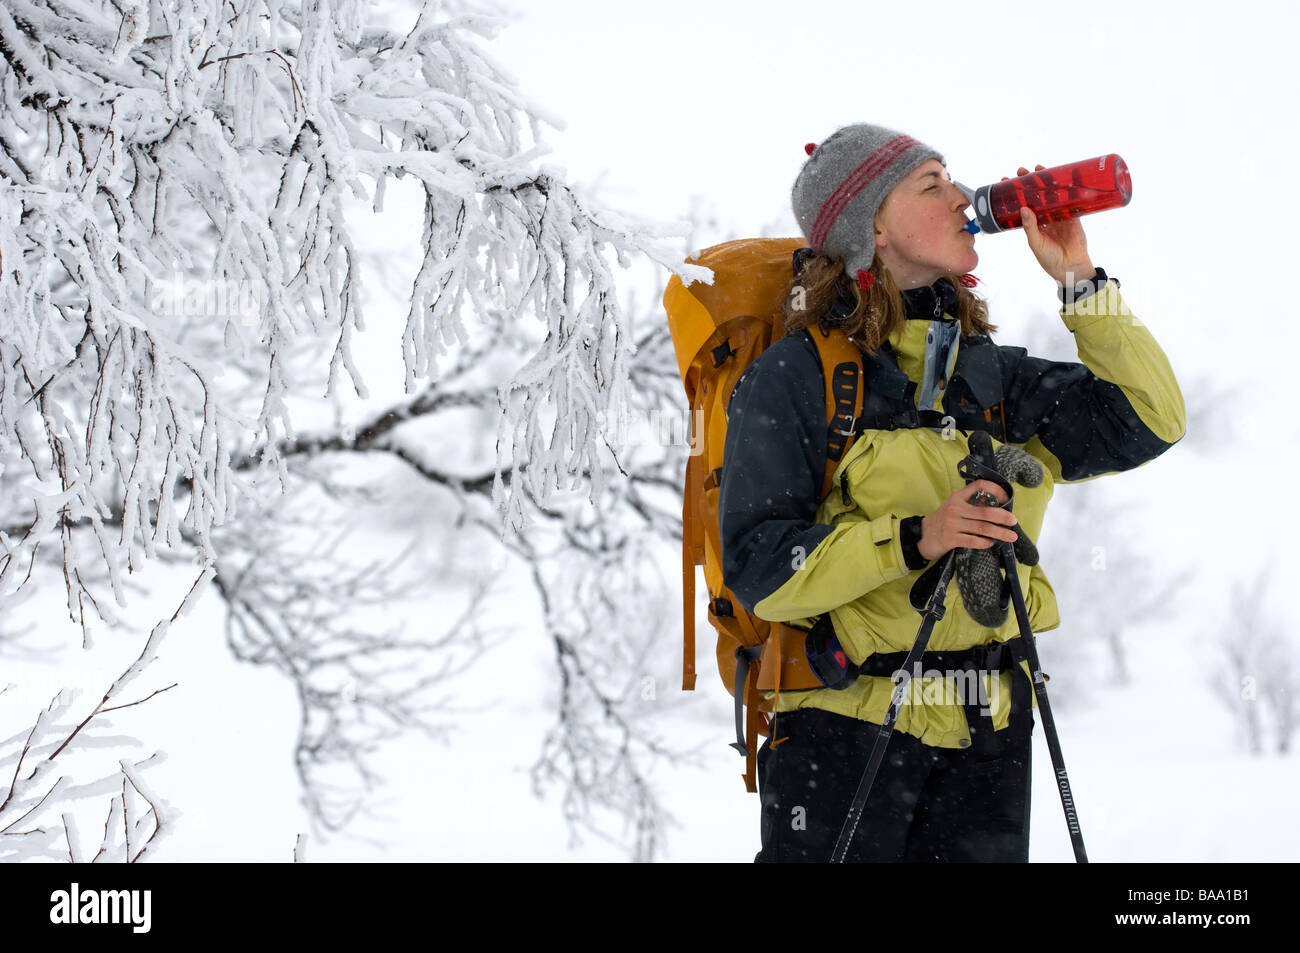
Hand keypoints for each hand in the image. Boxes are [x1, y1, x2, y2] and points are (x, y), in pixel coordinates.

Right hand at [918, 480, 1018, 561]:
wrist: (922, 536)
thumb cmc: (944, 521)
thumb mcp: (954, 507)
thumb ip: (971, 505)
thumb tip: (998, 509)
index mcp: (957, 497)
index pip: (979, 486)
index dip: (995, 490)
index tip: (1006, 498)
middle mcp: (955, 509)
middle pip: (985, 511)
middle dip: (1003, 516)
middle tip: (1014, 521)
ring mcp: (952, 524)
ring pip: (982, 528)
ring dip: (999, 533)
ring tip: (1011, 536)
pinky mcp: (950, 539)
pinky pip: (972, 541)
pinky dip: (984, 542)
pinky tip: (991, 543)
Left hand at [1007, 164, 1094, 285]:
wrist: (1071, 266)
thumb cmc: (1050, 259)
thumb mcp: (1036, 243)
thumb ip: (1030, 226)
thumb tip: (1023, 208)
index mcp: (1032, 224)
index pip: (1021, 205)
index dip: (1014, 194)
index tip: (1006, 182)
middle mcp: (1044, 217)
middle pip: (1035, 196)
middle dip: (1028, 183)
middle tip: (1021, 171)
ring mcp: (1058, 215)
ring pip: (1051, 194)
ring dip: (1045, 181)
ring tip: (1038, 169)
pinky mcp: (1072, 215)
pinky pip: (1070, 199)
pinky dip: (1067, 188)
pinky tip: (1064, 177)